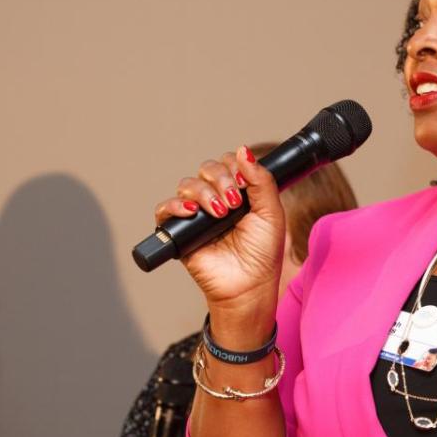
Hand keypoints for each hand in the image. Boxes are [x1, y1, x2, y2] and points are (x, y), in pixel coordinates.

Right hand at [152, 146, 285, 334]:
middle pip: (207, 169)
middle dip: (221, 180)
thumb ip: (261, 180)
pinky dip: (174, 205)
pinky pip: (164, 209)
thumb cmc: (262, 254)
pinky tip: (191, 211)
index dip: (234, 167)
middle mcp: (215, 199)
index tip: (244, 185)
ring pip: (187, 184)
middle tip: (233, 203)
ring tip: (220, 213)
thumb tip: (244, 150)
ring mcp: (196, 214)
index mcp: (237, 192)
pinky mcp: (179, 232)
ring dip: (203, 193)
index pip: (228, 163)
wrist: (248, 286)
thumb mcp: (271, 212)